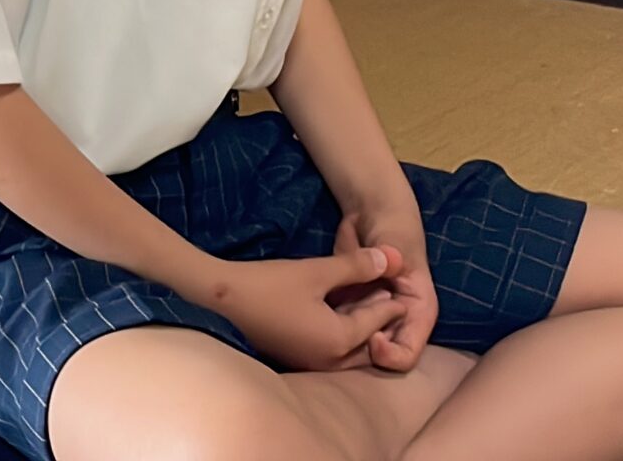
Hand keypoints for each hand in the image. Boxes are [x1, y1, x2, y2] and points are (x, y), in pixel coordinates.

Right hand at [208, 248, 410, 372]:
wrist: (220, 297)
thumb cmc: (270, 284)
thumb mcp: (317, 271)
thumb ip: (356, 267)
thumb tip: (393, 259)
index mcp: (339, 341)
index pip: (376, 321)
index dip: (390, 303)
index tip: (402, 291)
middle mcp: (329, 361)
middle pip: (366, 342)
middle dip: (378, 319)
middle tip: (386, 296)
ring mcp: (310, 363)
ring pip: (349, 349)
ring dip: (359, 327)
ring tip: (363, 303)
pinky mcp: (295, 357)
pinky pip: (331, 350)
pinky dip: (341, 333)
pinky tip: (336, 314)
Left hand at [338, 198, 437, 372]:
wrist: (372, 213)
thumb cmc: (394, 230)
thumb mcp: (395, 246)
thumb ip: (386, 262)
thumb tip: (382, 265)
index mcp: (417, 315)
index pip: (406, 354)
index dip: (388, 354)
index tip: (370, 337)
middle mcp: (395, 322)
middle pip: (378, 356)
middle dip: (358, 347)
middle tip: (339, 327)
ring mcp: (369, 316)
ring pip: (353, 344)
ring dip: (337, 334)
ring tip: (325, 312)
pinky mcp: (346, 307)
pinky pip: (333, 325)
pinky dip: (323, 321)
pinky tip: (313, 307)